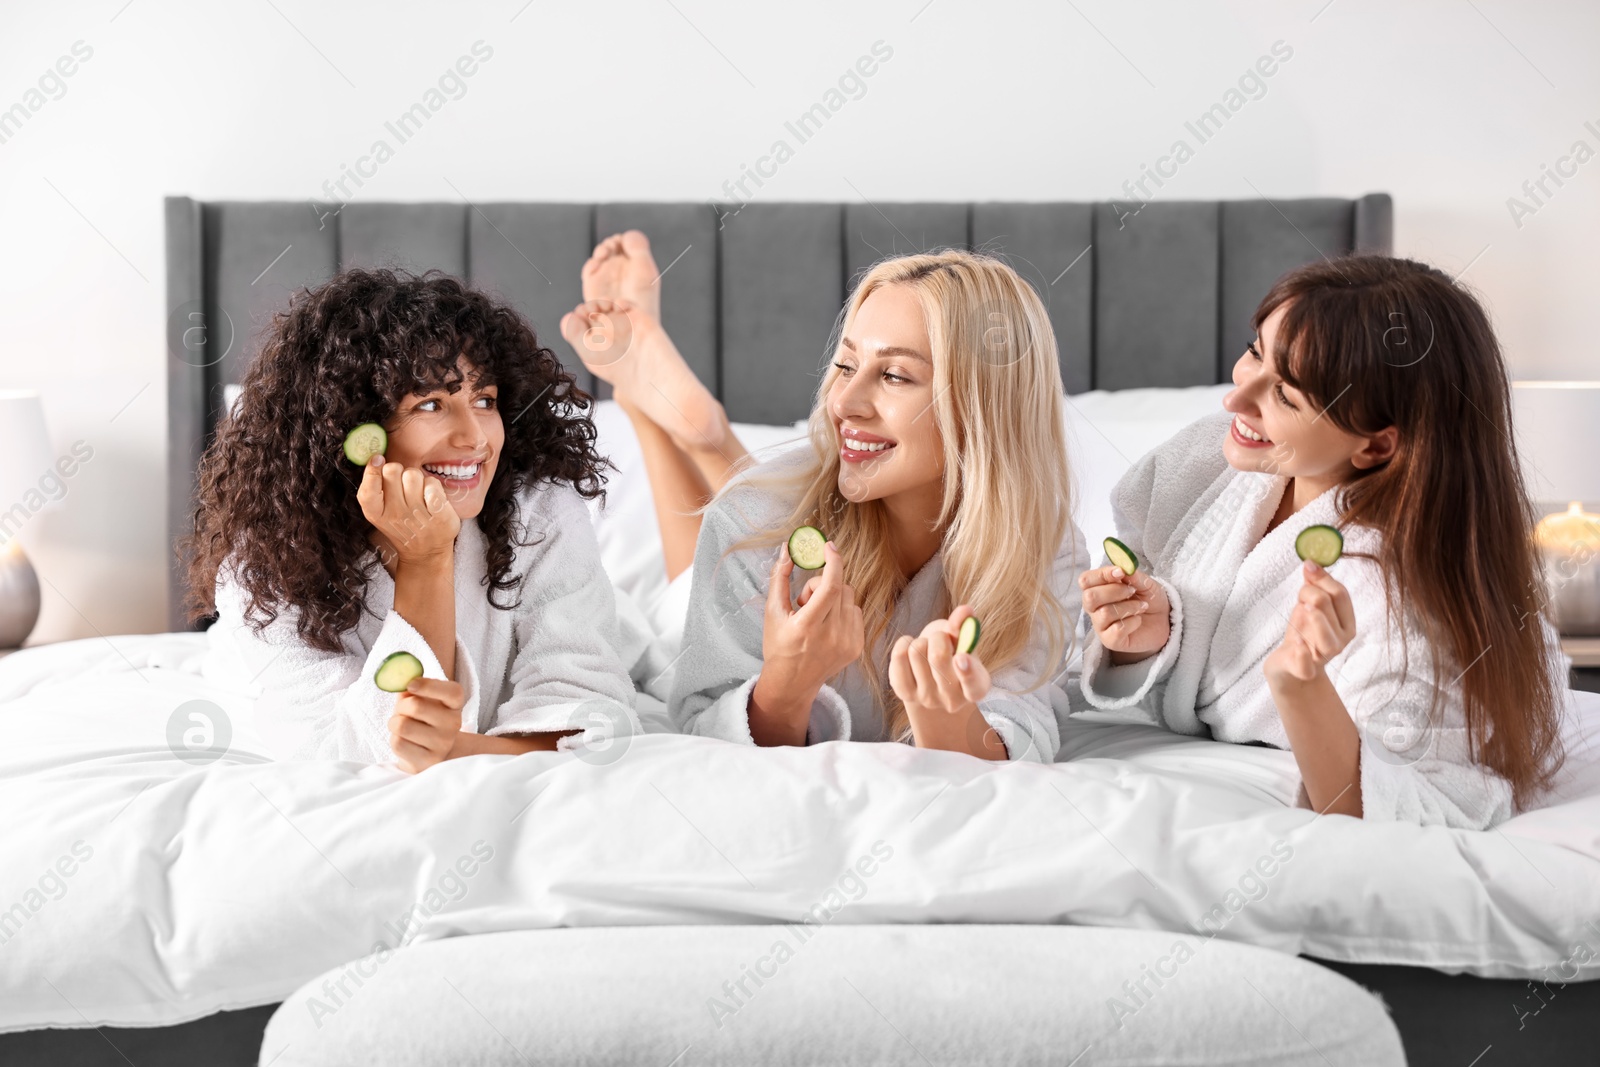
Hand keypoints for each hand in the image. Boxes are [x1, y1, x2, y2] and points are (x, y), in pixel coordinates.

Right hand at [357, 452, 460, 567]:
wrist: (426, 552)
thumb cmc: (402, 524)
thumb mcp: (381, 512)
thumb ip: (376, 488)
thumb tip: (376, 458)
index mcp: (376, 514)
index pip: (367, 491)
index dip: (371, 471)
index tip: (378, 460)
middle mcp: (395, 515)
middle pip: (392, 470)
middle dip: (398, 471)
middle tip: (404, 485)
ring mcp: (417, 515)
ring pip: (413, 474)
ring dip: (417, 478)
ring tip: (418, 492)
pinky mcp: (439, 516)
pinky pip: (433, 485)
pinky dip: (433, 486)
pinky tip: (432, 498)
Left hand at [387, 676, 465, 773]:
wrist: (431, 751)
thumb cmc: (422, 718)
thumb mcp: (421, 698)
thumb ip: (411, 687)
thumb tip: (396, 679)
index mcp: (455, 704)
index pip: (451, 692)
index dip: (428, 685)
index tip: (411, 685)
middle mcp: (454, 724)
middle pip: (416, 706)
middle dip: (400, 706)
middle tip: (402, 710)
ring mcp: (442, 745)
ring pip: (402, 725)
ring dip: (394, 724)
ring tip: (404, 727)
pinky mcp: (427, 762)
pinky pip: (398, 743)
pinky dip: (394, 740)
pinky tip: (406, 742)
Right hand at [761, 539, 864, 697]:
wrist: (792, 682)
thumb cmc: (779, 645)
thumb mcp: (773, 612)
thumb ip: (779, 578)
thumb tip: (787, 550)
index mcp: (807, 627)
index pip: (830, 587)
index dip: (833, 563)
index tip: (829, 547)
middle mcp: (831, 636)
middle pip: (840, 588)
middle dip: (822, 584)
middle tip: (805, 600)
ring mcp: (847, 643)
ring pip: (850, 598)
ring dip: (833, 598)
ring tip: (816, 616)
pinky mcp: (857, 648)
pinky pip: (856, 612)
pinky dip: (843, 611)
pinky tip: (827, 626)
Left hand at [890, 603, 991, 717]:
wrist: (933, 677)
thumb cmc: (954, 654)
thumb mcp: (963, 642)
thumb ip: (964, 627)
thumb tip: (966, 610)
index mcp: (977, 687)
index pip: (974, 684)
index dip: (967, 671)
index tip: (961, 657)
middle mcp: (952, 700)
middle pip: (938, 657)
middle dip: (938, 637)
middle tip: (940, 638)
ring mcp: (927, 699)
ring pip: (916, 653)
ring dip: (922, 641)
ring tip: (927, 647)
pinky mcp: (905, 694)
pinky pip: (898, 659)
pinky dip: (903, 644)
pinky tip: (910, 648)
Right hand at [1079, 564, 1169, 660]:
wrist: (1162, 620)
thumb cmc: (1148, 598)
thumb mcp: (1145, 583)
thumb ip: (1133, 576)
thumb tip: (1124, 569)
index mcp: (1097, 589)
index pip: (1086, 580)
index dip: (1101, 574)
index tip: (1121, 572)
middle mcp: (1094, 608)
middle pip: (1089, 597)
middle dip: (1114, 591)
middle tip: (1132, 591)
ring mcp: (1100, 625)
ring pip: (1105, 613)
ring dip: (1129, 607)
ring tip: (1141, 607)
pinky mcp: (1110, 641)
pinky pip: (1116, 630)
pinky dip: (1132, 622)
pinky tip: (1138, 620)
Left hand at [1264, 561, 1355, 685]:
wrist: (1290, 668)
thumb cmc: (1303, 634)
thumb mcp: (1308, 607)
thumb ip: (1313, 587)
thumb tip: (1312, 563)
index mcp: (1346, 624)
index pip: (1341, 595)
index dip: (1324, 577)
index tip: (1309, 565)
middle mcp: (1339, 641)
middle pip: (1329, 607)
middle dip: (1311, 592)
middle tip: (1301, 594)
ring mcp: (1322, 657)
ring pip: (1327, 639)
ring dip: (1314, 618)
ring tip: (1302, 608)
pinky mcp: (1302, 670)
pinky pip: (1305, 664)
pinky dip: (1301, 653)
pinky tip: (1296, 642)